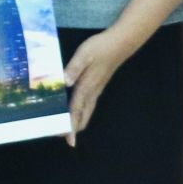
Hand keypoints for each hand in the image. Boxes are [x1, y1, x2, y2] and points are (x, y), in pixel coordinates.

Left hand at [61, 29, 136, 145]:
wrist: (120, 43)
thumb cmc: (101, 47)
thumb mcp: (84, 54)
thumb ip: (74, 68)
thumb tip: (64, 82)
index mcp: (87, 86)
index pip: (77, 110)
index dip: (71, 125)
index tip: (69, 140)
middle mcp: (92, 92)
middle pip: (83, 116)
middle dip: (73, 128)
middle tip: (62, 136)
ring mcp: (96, 90)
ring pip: (86, 112)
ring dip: (77, 122)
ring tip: (65, 128)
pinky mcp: (97, 86)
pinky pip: (88, 104)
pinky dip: (80, 112)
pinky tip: (74, 111)